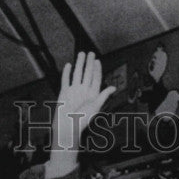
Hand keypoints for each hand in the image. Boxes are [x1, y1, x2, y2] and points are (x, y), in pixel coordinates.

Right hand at [47, 51, 115, 178]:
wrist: (67, 125)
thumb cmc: (82, 119)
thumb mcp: (95, 106)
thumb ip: (103, 95)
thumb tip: (113, 88)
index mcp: (92, 94)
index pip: (96, 79)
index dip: (97, 70)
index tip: (97, 60)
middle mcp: (83, 91)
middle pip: (87, 74)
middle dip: (89, 64)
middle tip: (91, 53)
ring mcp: (74, 91)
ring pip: (77, 74)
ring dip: (79, 64)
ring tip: (81, 54)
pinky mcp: (64, 92)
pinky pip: (66, 80)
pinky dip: (67, 72)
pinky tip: (69, 65)